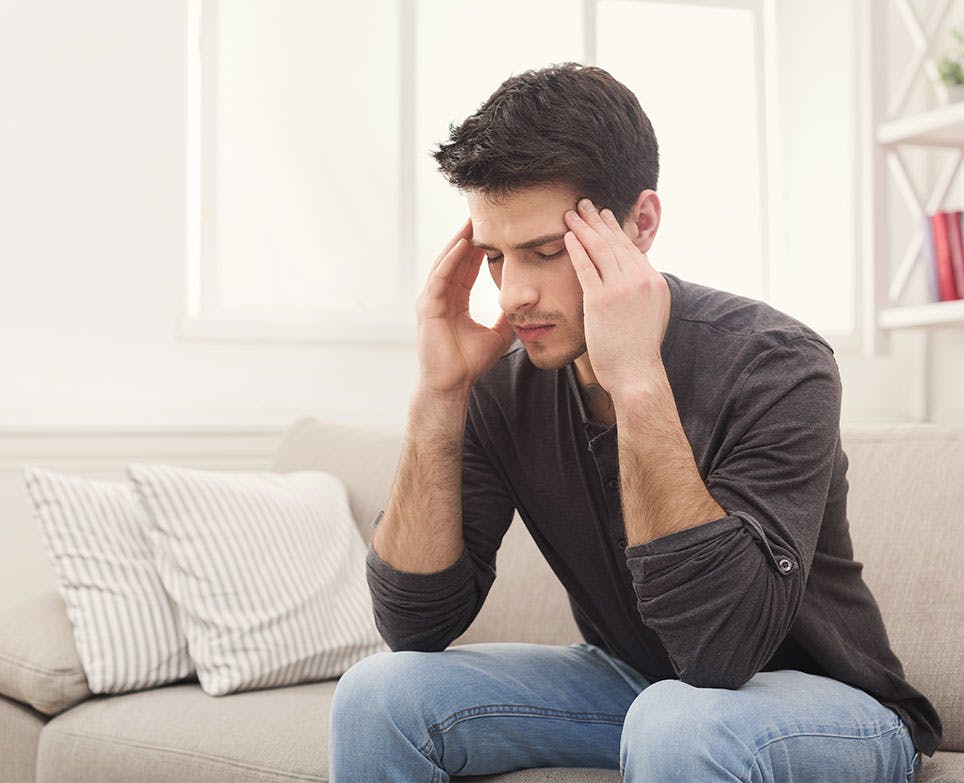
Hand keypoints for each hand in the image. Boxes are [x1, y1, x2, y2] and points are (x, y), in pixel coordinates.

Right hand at [415, 217, 513, 395]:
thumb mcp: (498, 334)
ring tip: (471, 220)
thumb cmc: (470, 363)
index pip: (468, 266)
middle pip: (455, 258)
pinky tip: (461, 244)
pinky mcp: (427, 307)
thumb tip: (525, 308)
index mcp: (455, 300)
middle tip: (481, 212)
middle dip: (467, 236)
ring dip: (458, 241)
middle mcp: (441, 295)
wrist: (453, 384)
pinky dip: (450, 260)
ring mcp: (432, 300)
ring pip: (446, 262)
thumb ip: (507, 318)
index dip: (480, 247)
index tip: (493, 228)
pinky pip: (440, 277)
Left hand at [563, 198, 668, 399]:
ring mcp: (621, 289)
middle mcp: (640, 280)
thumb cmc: (638, 350)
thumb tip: (633, 281)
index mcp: (654, 282)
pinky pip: (586, 267)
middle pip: (615, 242)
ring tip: (571, 213)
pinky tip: (567, 236)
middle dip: (597, 220)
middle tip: (584, 204)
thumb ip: (641, 293)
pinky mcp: (601, 300)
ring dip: (584, 228)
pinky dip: (576, 249)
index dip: (615, 229)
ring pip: (600, 249)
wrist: (636, 372)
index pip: (631, 248)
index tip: (604, 216)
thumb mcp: (651, 315)